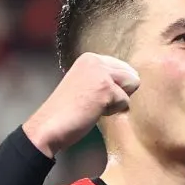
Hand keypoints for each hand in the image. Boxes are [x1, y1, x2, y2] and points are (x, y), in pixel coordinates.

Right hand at [23, 53, 140, 157]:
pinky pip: (125, 102)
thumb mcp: (85, 84)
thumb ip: (104, 78)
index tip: (94, 95)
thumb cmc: (68, 110)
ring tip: (93, 106)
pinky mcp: (105, 89)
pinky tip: (93, 112)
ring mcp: (100, 73)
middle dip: (119, 94)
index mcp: (90, 58)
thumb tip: (135, 80)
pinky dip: (112, 112)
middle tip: (94, 102)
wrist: (49, 126)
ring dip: (116, 103)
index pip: (124, 68)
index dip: (116, 87)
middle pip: (131, 76)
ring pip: (131, 88)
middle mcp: (95, 60)